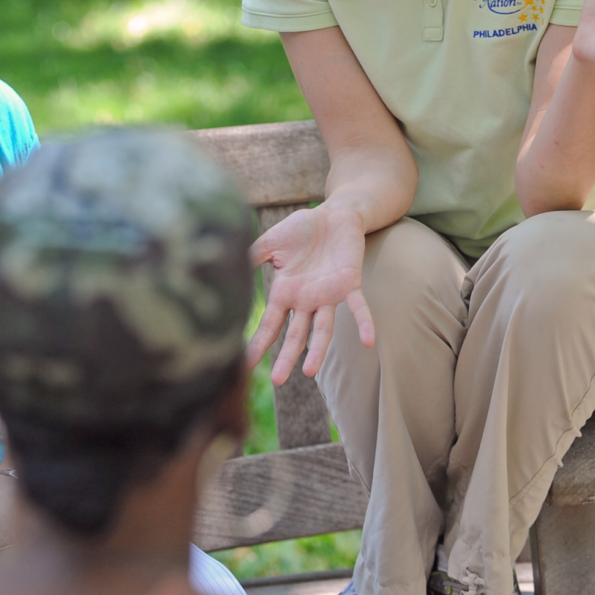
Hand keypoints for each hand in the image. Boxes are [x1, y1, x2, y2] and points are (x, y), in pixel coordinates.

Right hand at [248, 201, 374, 384]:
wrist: (335, 213)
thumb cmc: (302, 228)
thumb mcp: (271, 241)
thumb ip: (252, 256)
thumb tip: (226, 268)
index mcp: (285, 292)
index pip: (270, 324)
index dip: (259, 344)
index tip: (245, 366)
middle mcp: (306, 299)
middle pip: (296, 334)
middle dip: (288, 357)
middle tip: (279, 381)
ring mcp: (329, 294)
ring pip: (324, 328)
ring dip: (318, 349)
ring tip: (310, 371)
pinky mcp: (350, 283)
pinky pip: (359, 307)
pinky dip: (364, 323)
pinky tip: (368, 341)